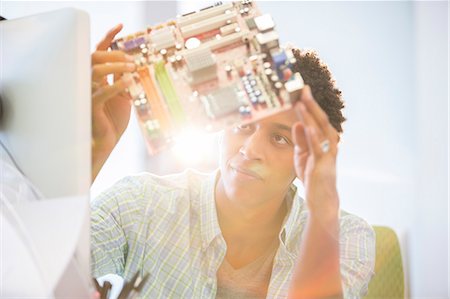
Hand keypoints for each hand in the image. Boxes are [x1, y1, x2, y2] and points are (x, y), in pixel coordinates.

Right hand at [91, 24, 135, 181]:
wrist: (106, 142)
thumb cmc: (113, 120)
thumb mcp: (124, 97)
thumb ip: (126, 81)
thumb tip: (135, 66)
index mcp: (97, 78)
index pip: (99, 52)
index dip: (108, 37)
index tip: (121, 26)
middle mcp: (89, 82)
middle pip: (95, 56)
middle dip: (114, 54)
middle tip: (133, 60)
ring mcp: (88, 93)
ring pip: (95, 70)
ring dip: (116, 66)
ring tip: (133, 68)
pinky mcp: (91, 106)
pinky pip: (101, 91)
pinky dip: (117, 84)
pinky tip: (130, 82)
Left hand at [291, 85, 339, 214]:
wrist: (320, 199)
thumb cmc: (312, 176)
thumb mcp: (303, 155)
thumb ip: (301, 139)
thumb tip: (298, 123)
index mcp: (324, 140)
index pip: (316, 119)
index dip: (309, 105)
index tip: (300, 91)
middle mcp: (329, 144)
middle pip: (321, 120)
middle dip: (312, 104)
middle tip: (303, 88)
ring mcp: (328, 153)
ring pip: (321, 130)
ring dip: (311, 116)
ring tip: (301, 102)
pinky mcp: (323, 164)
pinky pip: (318, 147)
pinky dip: (313, 136)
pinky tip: (306, 125)